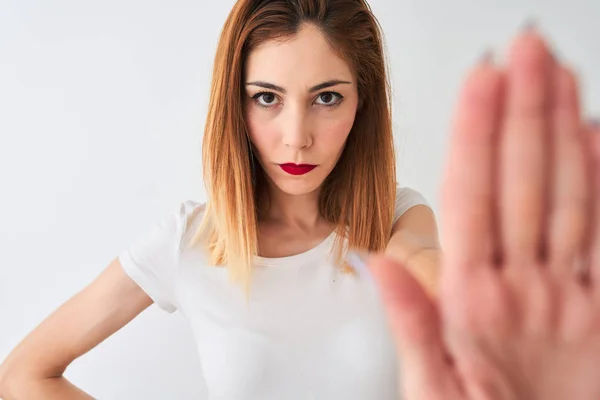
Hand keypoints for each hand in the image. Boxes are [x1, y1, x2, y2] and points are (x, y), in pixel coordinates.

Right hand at [367, 26, 599, 399]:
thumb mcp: (430, 390)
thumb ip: (410, 323)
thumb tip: (381, 262)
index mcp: (473, 303)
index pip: (472, 197)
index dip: (476, 133)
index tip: (481, 80)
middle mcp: (524, 289)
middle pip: (523, 182)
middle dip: (523, 107)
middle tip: (525, 48)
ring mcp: (570, 294)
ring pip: (569, 194)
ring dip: (562, 126)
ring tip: (558, 72)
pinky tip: (595, 133)